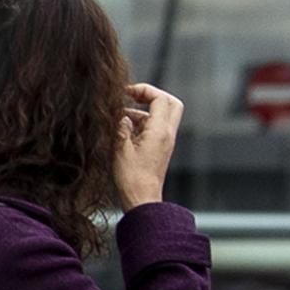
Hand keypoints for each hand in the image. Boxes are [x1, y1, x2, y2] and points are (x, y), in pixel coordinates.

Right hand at [115, 84, 181, 208]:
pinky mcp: (159, 149)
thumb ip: (121, 127)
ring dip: (143, 111)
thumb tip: (122, 114)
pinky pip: (155, 127)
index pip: (160, 98)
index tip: (126, 92)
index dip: (144, 90)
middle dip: (151, 96)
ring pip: (161, 115)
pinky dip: (141, 123)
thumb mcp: (120, 149)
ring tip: (120, 116)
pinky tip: (123, 129)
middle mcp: (166, 134)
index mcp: (160, 131)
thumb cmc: (132, 178)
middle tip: (132, 97)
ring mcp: (165, 141)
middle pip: (169, 103)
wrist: (142, 199)